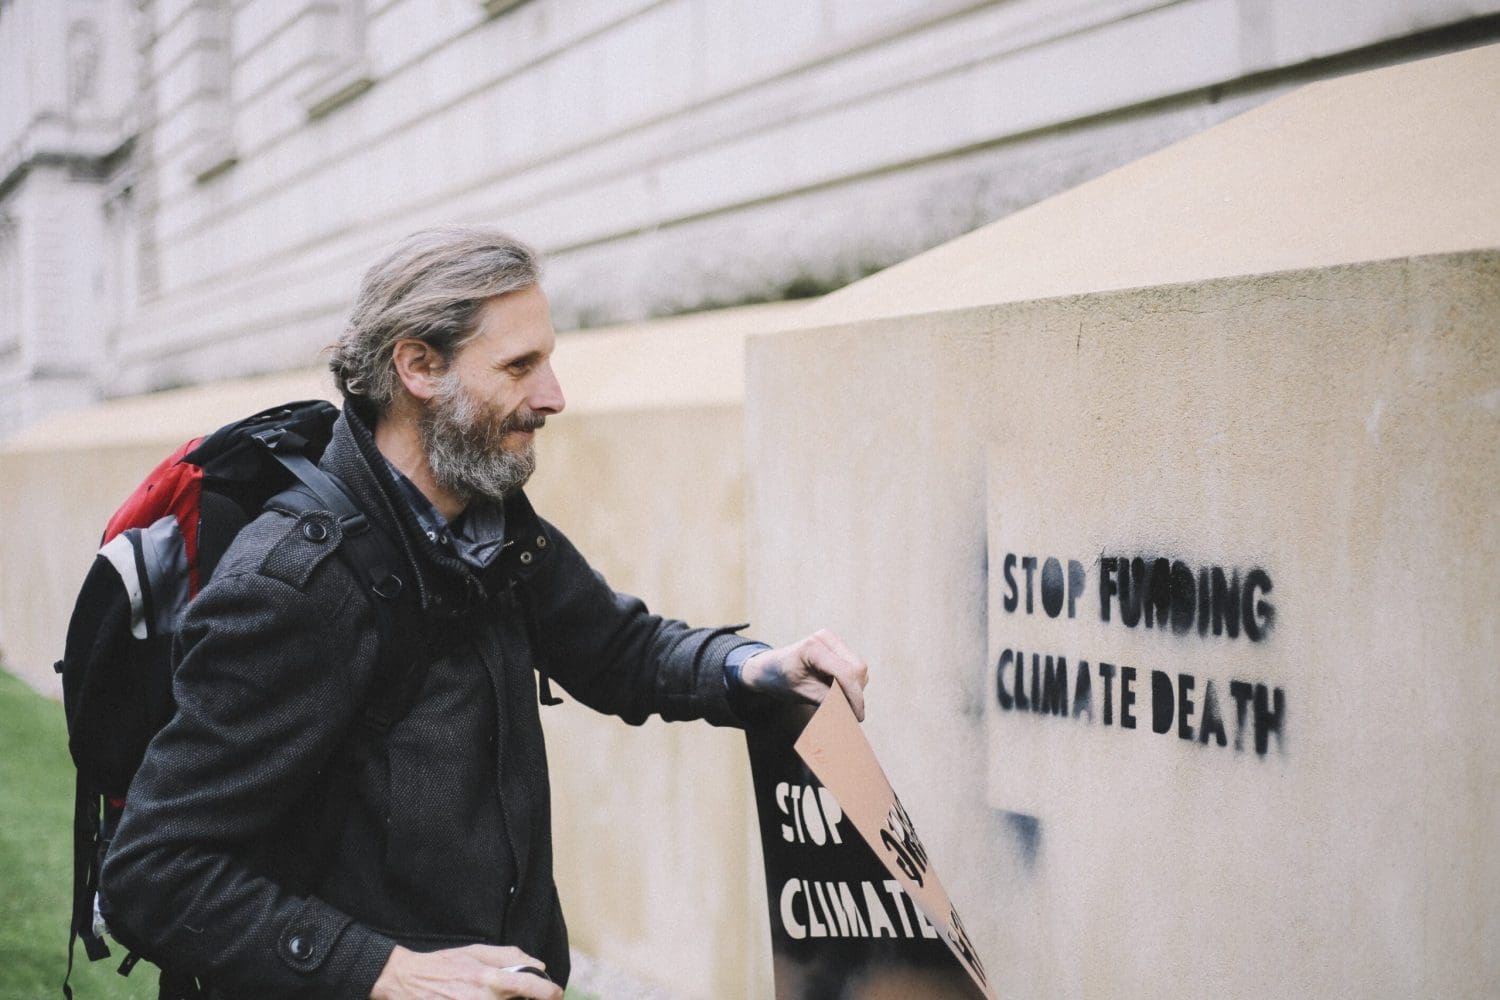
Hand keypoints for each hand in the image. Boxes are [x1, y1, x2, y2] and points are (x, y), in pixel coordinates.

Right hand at [370, 944, 561, 999]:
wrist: (407, 981)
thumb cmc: (444, 965)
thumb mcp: (477, 951)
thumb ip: (509, 956)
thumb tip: (538, 965)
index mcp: (490, 978)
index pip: (532, 989)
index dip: (550, 994)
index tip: (557, 995)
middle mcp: (484, 999)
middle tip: (526, 996)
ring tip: (501, 995)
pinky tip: (486, 999)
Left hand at [739, 629, 870, 720]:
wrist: (769, 668)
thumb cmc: (781, 680)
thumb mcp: (802, 694)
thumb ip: (827, 701)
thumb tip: (850, 714)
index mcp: (813, 648)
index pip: (846, 673)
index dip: (855, 697)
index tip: (858, 718)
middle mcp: (826, 638)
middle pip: (858, 669)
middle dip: (856, 693)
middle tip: (846, 711)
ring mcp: (833, 639)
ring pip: (859, 669)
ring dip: (853, 688)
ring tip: (833, 697)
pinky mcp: (837, 645)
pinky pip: (854, 667)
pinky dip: (850, 682)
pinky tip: (833, 687)